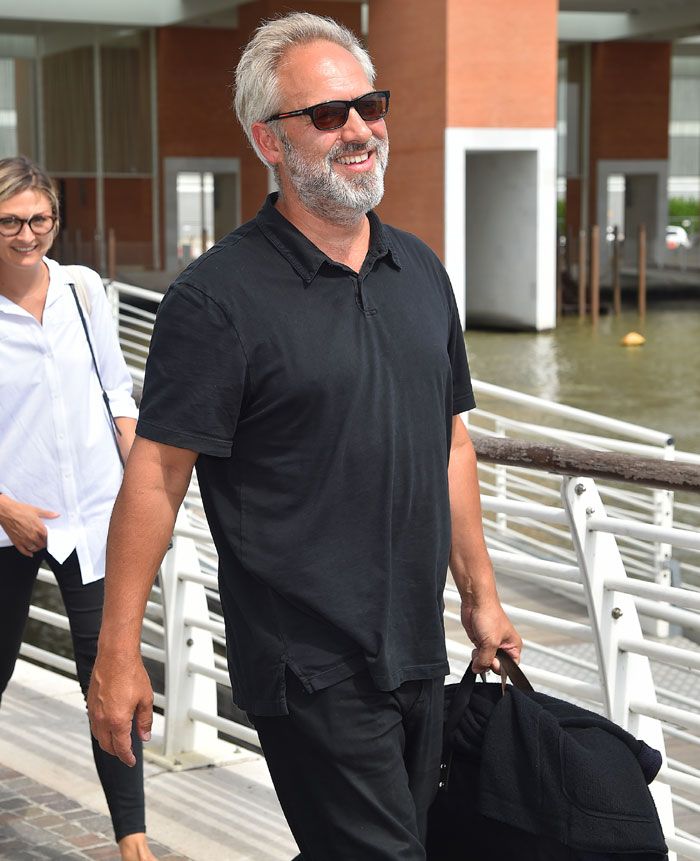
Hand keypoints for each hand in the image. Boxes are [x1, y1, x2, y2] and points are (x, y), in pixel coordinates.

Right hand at [0, 496, 58, 556]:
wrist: (7, 512)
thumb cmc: (19, 510)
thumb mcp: (36, 510)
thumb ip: (48, 514)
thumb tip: (56, 514)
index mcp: (39, 528)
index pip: (48, 538)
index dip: (49, 538)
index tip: (48, 538)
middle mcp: (33, 536)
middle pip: (41, 544)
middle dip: (43, 544)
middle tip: (43, 542)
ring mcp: (24, 540)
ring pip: (34, 549)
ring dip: (37, 548)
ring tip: (37, 546)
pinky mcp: (16, 542)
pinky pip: (23, 551)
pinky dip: (28, 553)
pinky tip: (30, 554)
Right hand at [87, 651, 152, 766]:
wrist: (115, 656)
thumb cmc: (130, 673)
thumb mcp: (145, 699)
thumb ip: (144, 721)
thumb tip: (144, 736)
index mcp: (118, 721)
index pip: (121, 748)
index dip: (127, 757)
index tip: (131, 761)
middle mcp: (103, 719)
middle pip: (107, 745)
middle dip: (117, 752)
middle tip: (126, 753)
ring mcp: (94, 711)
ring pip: (98, 735)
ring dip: (108, 742)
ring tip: (118, 741)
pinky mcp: (90, 703)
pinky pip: (94, 723)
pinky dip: (101, 730)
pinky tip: (109, 725)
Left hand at [461, 596, 521, 674]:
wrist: (476, 602)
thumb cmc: (489, 614)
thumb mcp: (491, 642)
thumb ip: (485, 659)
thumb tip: (479, 669)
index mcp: (513, 646)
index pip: (510, 667)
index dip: (500, 668)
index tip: (493, 662)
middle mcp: (503, 646)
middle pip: (496, 665)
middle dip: (488, 663)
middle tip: (484, 654)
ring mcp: (491, 644)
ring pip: (486, 661)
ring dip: (479, 659)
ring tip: (478, 650)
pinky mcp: (480, 642)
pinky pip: (478, 656)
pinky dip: (475, 655)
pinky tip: (474, 649)